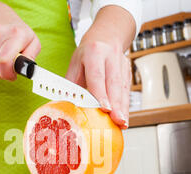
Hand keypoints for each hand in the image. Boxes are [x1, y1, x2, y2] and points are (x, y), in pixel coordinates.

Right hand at [0, 2, 40, 79]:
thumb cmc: (16, 30)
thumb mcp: (31, 39)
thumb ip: (31, 56)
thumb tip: (26, 70)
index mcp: (15, 34)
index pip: (4, 61)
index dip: (8, 73)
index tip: (13, 75)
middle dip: (2, 75)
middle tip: (8, 73)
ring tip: (1, 66)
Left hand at [66, 5, 134, 129]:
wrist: (108, 34)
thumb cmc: (88, 52)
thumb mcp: (75, 62)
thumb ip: (71, 83)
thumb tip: (62, 103)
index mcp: (94, 53)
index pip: (98, 76)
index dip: (101, 93)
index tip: (105, 108)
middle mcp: (111, 58)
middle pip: (114, 84)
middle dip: (117, 105)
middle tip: (117, 121)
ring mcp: (122, 65)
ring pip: (123, 89)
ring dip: (123, 108)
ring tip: (122, 123)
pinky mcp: (128, 72)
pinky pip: (127, 91)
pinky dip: (125, 106)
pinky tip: (124, 118)